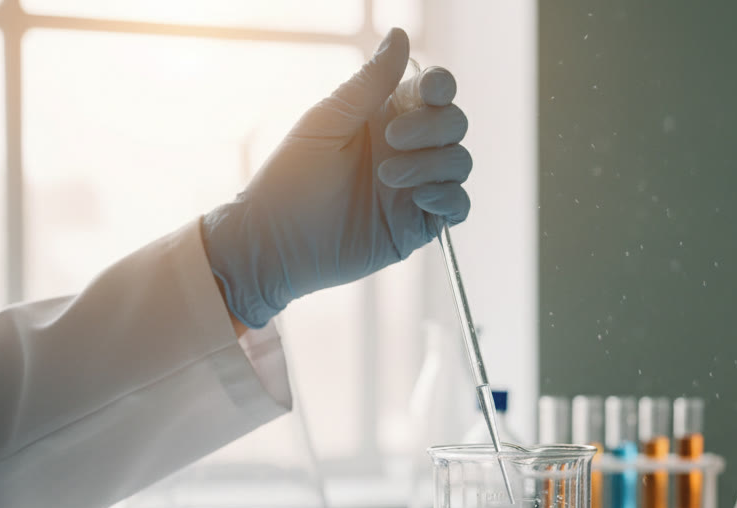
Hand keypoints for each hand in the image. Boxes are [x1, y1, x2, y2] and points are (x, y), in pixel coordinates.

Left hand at [203, 28, 470, 328]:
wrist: (276, 241)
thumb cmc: (291, 178)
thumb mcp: (329, 121)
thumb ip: (370, 83)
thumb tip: (400, 36)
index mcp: (386, 116)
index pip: (433, 91)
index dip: (440, 86)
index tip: (427, 91)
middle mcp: (408, 149)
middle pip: (454, 124)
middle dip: (431, 128)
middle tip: (391, 140)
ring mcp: (417, 187)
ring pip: (460, 162)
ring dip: (432, 165)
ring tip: (386, 178)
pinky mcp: (420, 223)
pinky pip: (458, 205)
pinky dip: (448, 197)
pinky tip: (419, 199)